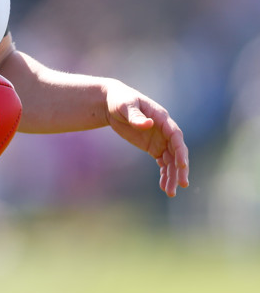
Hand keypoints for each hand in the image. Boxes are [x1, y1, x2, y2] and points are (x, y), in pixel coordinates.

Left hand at [105, 80, 188, 196]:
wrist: (111, 104)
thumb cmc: (120, 100)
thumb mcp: (125, 106)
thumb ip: (136, 115)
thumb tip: (148, 124)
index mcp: (161, 118)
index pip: (176, 136)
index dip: (180, 151)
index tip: (182, 165)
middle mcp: (164, 130)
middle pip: (177, 151)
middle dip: (180, 168)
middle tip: (182, 184)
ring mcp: (160, 139)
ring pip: (171, 160)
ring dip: (173, 175)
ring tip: (170, 192)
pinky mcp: (153, 147)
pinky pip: (163, 162)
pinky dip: (165, 174)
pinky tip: (164, 186)